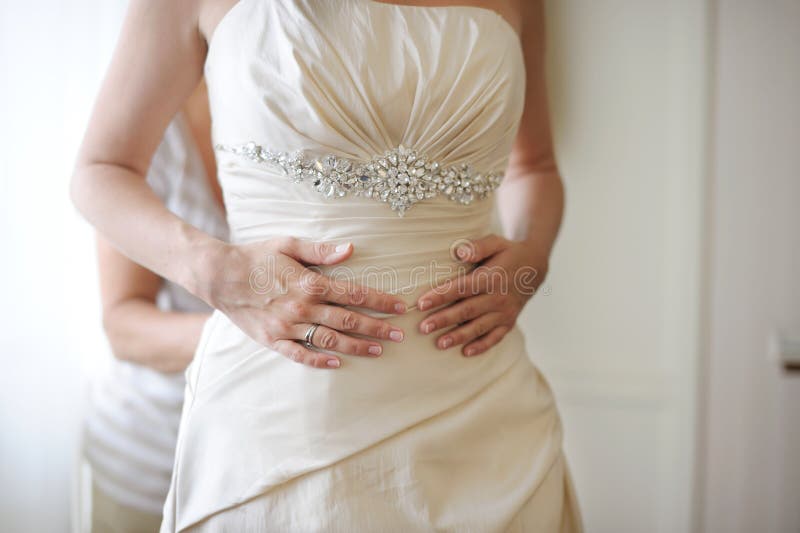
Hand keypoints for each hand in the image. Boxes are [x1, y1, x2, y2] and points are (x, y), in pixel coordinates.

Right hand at [200, 237, 406, 368]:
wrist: (219, 276)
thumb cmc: (257, 256)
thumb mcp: (288, 244)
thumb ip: (320, 250)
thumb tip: (350, 249)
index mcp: (309, 283)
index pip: (354, 294)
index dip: (380, 301)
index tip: (399, 307)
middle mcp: (302, 307)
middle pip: (348, 320)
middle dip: (377, 328)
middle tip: (400, 335)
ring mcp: (287, 326)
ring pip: (329, 340)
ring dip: (356, 346)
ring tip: (379, 351)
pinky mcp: (272, 340)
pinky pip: (299, 355)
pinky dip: (319, 361)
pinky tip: (337, 364)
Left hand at [416, 234, 548, 356]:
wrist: (535, 267)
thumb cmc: (508, 253)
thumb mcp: (496, 242)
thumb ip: (478, 246)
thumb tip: (459, 252)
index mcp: (491, 277)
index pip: (463, 288)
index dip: (442, 295)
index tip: (421, 303)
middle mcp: (498, 297)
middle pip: (467, 310)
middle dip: (444, 320)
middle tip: (423, 328)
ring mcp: (504, 312)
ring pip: (479, 327)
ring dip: (459, 336)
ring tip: (439, 344)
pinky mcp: (509, 322)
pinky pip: (495, 337)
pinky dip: (481, 346)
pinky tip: (465, 353)